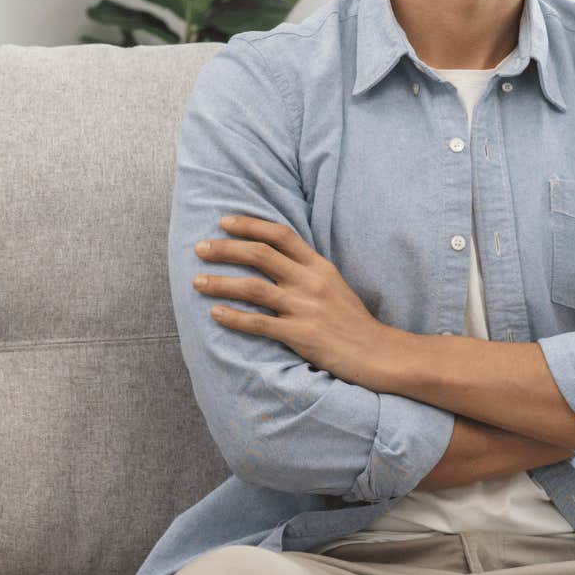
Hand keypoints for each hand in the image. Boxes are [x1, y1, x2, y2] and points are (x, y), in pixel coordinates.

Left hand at [191, 214, 392, 383]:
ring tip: (197, 282)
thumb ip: (305, 269)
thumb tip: (272, 255)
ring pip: (253, 288)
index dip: (250, 224)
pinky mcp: (300, 335)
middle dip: (225, 249)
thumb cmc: (351, 320)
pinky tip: (215, 313)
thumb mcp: (333, 284)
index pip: (280, 234)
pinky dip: (234, 317)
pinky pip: (260, 323)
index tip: (224, 222)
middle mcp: (310, 282)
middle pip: (260, 254)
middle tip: (200, 248)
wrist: (377, 353)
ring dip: (221, 282)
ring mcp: (305, 308)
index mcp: (319, 265)